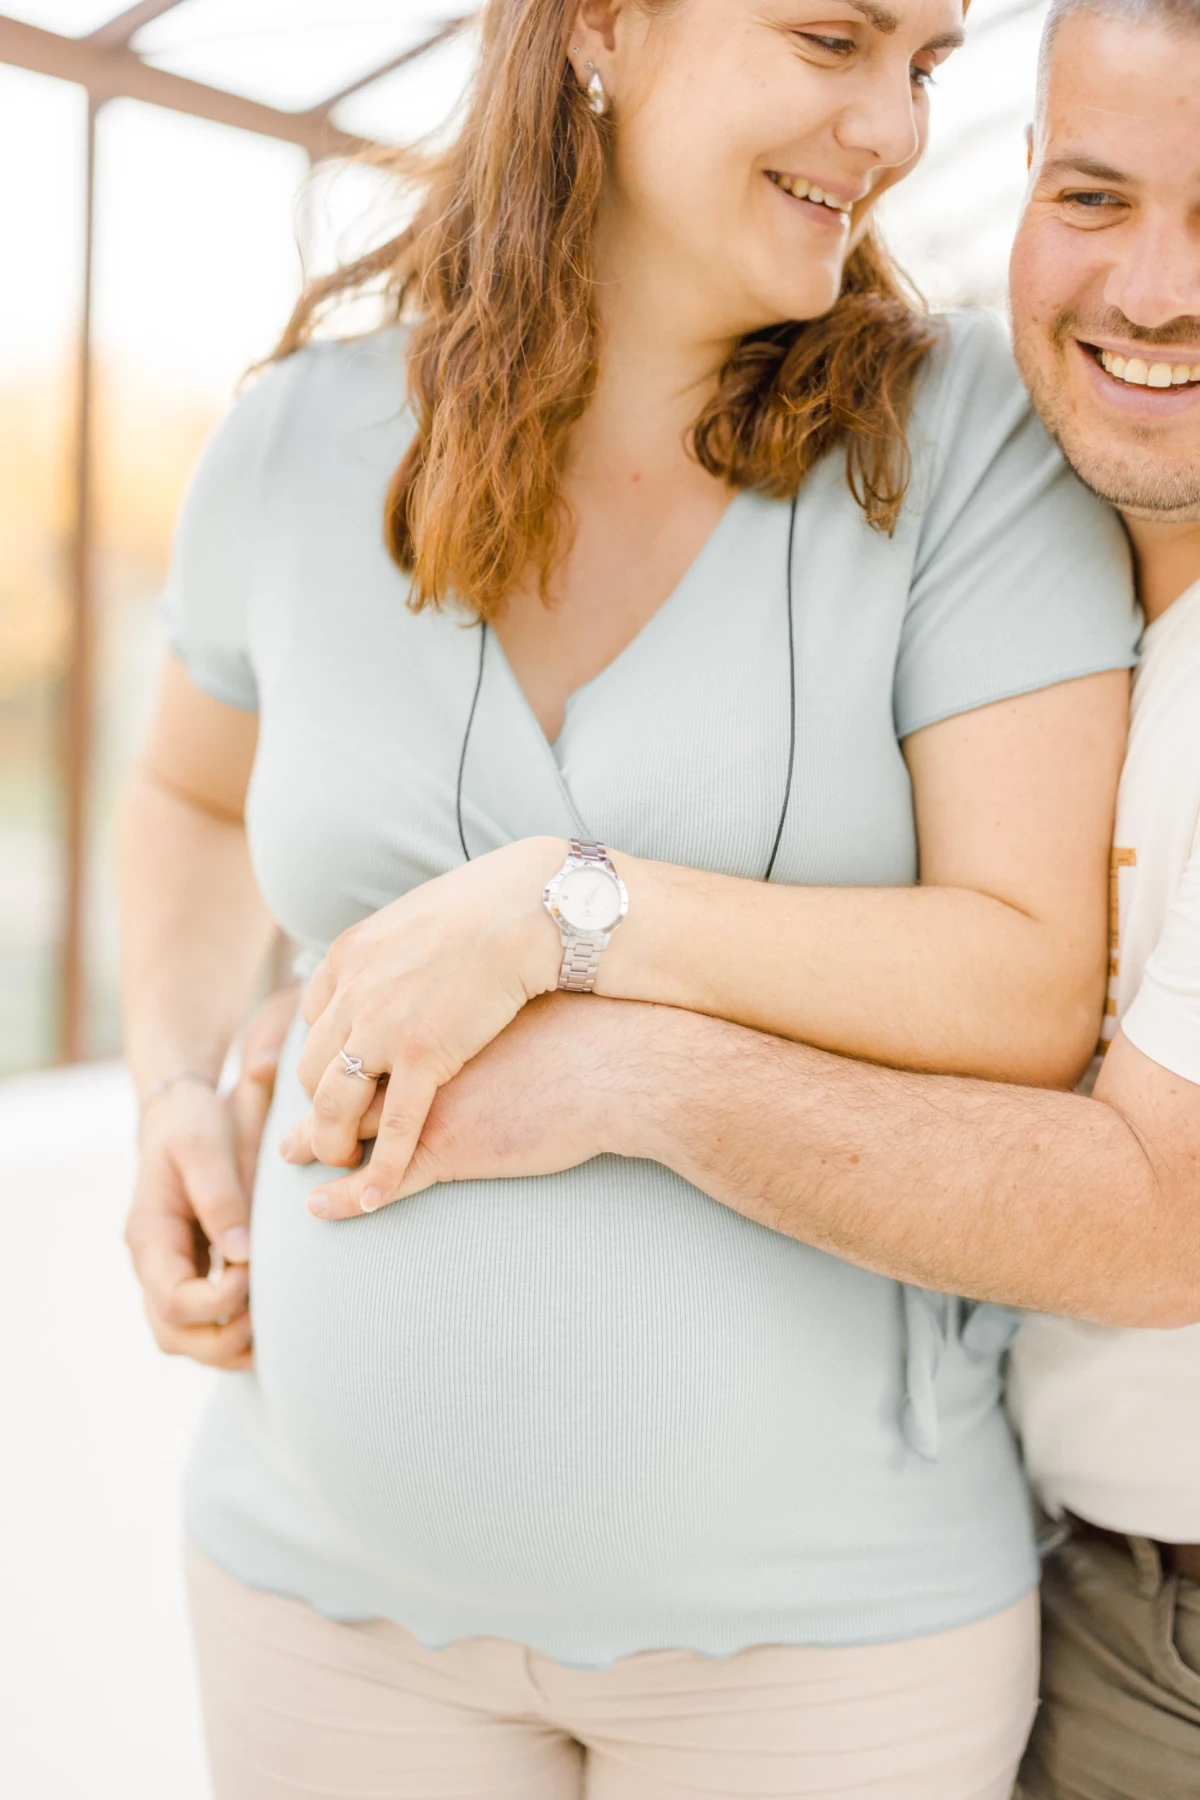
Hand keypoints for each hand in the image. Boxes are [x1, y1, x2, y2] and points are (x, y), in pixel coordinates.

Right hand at [125, 983, 299, 1368]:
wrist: (179, 1111)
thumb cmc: (193, 1124)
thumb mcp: (204, 1148)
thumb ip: (221, 1200)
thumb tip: (242, 1256)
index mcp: (151, 1236)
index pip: (173, 1299)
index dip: (217, 1302)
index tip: (253, 1273)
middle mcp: (153, 1264)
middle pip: (172, 1334)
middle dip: (221, 1341)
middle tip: (267, 1319)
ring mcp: (169, 1271)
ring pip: (184, 1338)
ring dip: (227, 1347)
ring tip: (273, 1329)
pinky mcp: (191, 1271)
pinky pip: (201, 1323)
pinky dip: (231, 1333)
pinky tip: (269, 1320)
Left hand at [294, 837, 566, 1211]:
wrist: (535, 906)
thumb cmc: (498, 906)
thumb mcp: (425, 916)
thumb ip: (401, 946)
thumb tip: (406, 957)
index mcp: (349, 955)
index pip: (314, 1019)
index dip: (327, 1055)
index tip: (345, 1073)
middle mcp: (352, 991)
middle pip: (312, 1067)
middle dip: (319, 1106)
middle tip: (332, 1131)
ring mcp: (384, 1025)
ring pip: (333, 1104)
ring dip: (331, 1142)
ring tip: (342, 1164)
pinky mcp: (424, 1055)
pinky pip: (393, 1128)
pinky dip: (376, 1170)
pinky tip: (368, 1201)